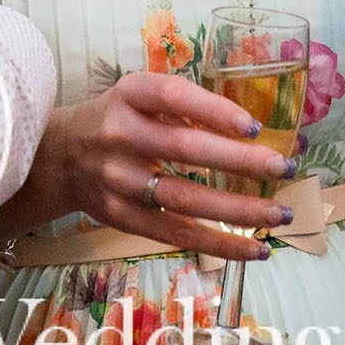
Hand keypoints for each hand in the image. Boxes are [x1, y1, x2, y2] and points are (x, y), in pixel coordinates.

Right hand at [21, 73, 294, 259]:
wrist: (60, 156)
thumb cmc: (118, 119)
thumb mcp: (139, 95)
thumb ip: (184, 106)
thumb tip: (252, 130)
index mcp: (129, 95)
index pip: (173, 98)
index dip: (215, 111)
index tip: (255, 126)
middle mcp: (119, 135)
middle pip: (185, 150)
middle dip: (241, 161)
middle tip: (284, 167)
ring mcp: (118, 180)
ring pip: (184, 199)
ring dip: (238, 210)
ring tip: (280, 214)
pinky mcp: (121, 217)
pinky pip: (176, 234)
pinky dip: (219, 244)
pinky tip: (255, 249)